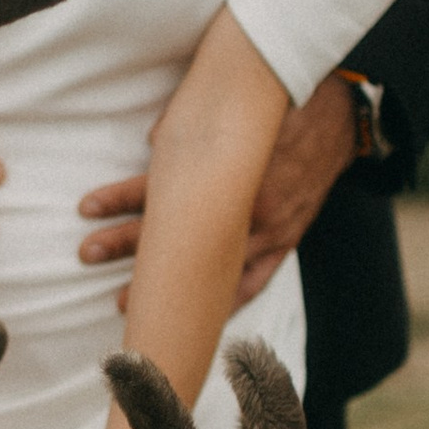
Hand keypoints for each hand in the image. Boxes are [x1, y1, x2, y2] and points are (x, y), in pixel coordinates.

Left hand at [75, 78, 359, 306]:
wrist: (342, 116)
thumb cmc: (281, 105)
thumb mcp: (237, 104)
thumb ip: (194, 125)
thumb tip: (153, 143)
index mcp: (232, 169)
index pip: (164, 187)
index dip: (121, 197)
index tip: (86, 207)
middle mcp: (249, 206)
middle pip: (177, 232)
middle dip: (125, 243)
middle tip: (86, 252)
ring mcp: (270, 230)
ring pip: (207, 267)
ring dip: (163, 285)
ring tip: (118, 302)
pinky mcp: (286, 241)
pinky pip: (250, 283)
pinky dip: (219, 304)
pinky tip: (189, 323)